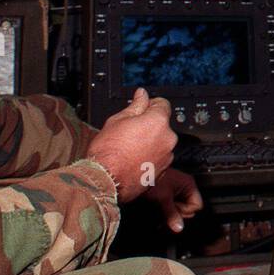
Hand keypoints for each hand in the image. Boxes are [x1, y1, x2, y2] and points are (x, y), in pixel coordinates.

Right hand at [86, 88, 175, 202]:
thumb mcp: (117, 120)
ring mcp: (167, 156)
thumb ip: (135, 105)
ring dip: (150, 142)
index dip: (150, 104)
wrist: (105, 180)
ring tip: (130, 148)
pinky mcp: (163, 171)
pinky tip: (134, 159)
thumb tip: (142, 94)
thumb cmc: (108, 152)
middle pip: (162, 125)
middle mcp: (168, 138)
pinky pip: (159, 158)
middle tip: (130, 131)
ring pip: (161, 142)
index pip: (163, 104)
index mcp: (158, 121)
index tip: (143, 108)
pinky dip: (150, 157)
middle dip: (149, 125)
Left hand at [144, 168, 203, 232]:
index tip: (174, 208)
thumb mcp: (163, 198)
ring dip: (170, 216)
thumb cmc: (151, 178)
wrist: (138, 172)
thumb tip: (179, 227)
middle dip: (176, 214)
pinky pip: (171, 209)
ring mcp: (176, 192)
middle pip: (187, 210)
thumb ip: (172, 214)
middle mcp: (184, 188)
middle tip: (166, 210)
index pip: (196, 206)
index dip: (185, 210)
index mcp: (188, 185)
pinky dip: (165, 213)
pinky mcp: (167, 196)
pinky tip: (158, 216)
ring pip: (178, 211)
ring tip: (160, 215)